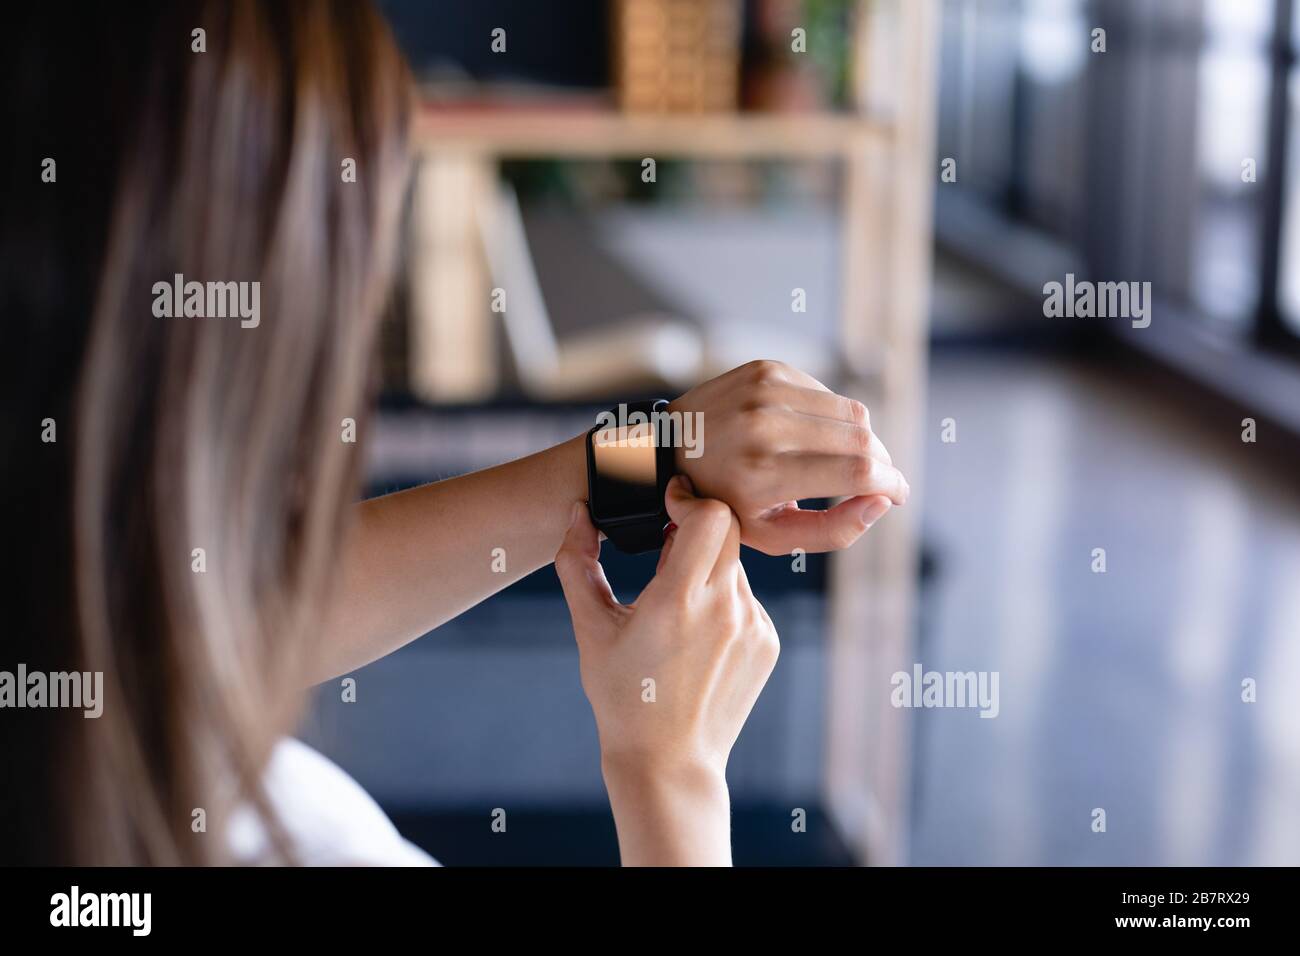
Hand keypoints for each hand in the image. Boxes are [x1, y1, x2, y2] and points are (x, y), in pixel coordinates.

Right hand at [554, 476, 778, 864]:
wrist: (668, 761)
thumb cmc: (622, 696)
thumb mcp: (590, 628)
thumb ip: (577, 562)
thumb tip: (578, 512)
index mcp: (679, 600)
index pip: (710, 515)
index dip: (688, 499)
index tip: (668, 503)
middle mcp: (725, 609)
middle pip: (727, 531)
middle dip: (696, 527)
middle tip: (666, 546)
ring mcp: (753, 626)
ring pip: (735, 566)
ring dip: (707, 568)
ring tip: (675, 607)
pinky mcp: (768, 642)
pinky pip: (746, 598)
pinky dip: (722, 601)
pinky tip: (695, 636)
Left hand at [669, 359, 907, 555]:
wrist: (669, 447)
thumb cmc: (723, 500)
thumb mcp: (770, 535)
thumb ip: (833, 531)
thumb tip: (882, 502)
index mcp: (764, 474)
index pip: (856, 471)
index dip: (891, 484)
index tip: (898, 494)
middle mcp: (765, 426)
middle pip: (862, 440)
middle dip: (883, 463)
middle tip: (879, 481)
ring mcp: (765, 391)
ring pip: (851, 412)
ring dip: (862, 440)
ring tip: (846, 461)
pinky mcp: (767, 369)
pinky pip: (827, 393)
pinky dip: (833, 418)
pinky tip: (813, 436)